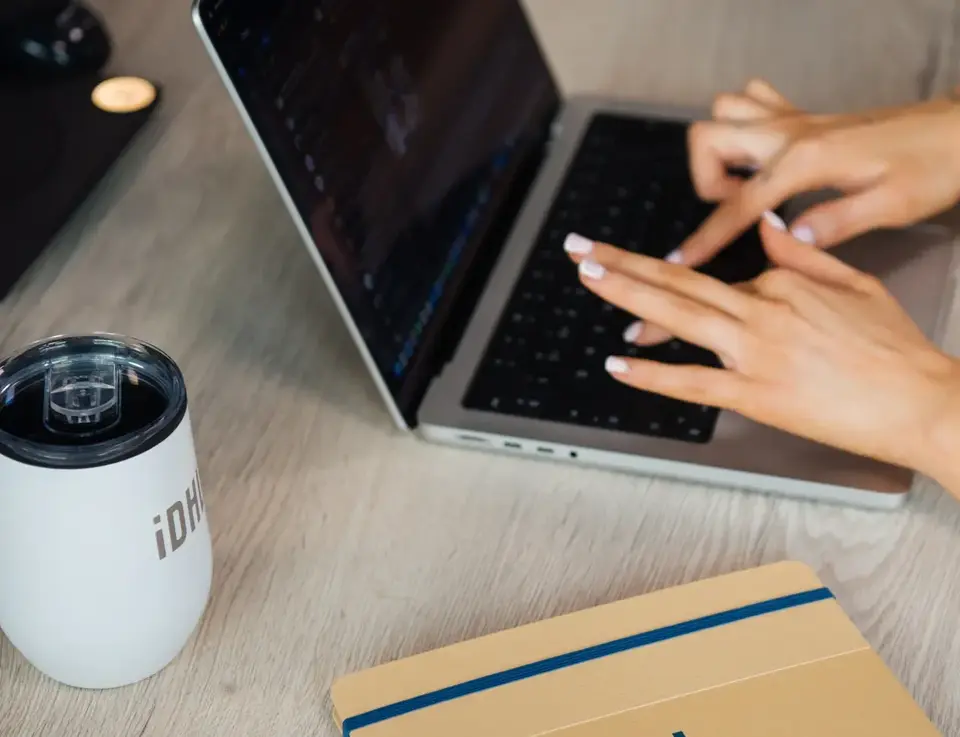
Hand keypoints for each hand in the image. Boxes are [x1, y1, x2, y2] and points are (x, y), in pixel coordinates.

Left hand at [562, 216, 959, 487]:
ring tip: (588, 276)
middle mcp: (761, 311)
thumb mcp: (853, 282)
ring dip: (625, 294)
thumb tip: (767, 226)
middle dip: (620, 262)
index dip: (694, 289)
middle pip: (677, 281)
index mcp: (782, 282)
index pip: (720, 281)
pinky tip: (618, 364)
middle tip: (580, 248)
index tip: (664, 285)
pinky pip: (693, 382)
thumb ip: (802, 253)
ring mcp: (755, 352)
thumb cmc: (894, 348)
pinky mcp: (755, 395)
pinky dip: (652, 374)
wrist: (922, 400)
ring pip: (677, 316)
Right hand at [674, 79, 959, 266]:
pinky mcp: (805, 116)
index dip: (707, 237)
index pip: (740, 204)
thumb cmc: (932, 168)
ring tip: (744, 184)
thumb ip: (834, 222)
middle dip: (704, 180)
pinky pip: (753, 102)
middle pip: (708, 139)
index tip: (681, 261)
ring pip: (723, 112)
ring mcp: (795, 119)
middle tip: (734, 210)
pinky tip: (760, 154)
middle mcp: (790, 133)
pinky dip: (742, 124)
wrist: (959, 130)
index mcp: (806, 161)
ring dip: (719, 149)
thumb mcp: (892, 205)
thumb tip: (785, 240)